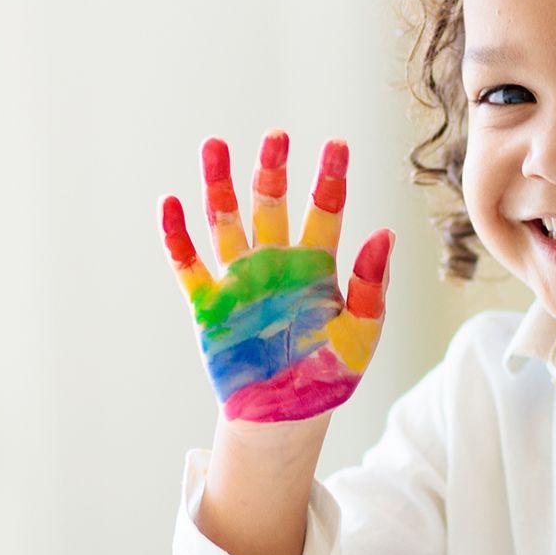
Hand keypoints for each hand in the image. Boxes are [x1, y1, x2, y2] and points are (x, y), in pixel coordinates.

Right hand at [161, 131, 392, 422]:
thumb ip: (372, 286)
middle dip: (272, 170)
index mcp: (317, 265)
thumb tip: (385, 234)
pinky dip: (177, 236)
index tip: (336, 144)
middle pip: (272, 204)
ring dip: (219, 185)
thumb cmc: (329, 375)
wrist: (285, 418)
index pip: (325, 209)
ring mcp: (239, 280)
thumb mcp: (361, 333)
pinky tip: (170, 203)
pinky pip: (188, 264)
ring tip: (214, 145)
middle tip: (276, 136)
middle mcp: (276, 262)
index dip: (329, 177)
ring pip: (227, 221)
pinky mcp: (209, 305)